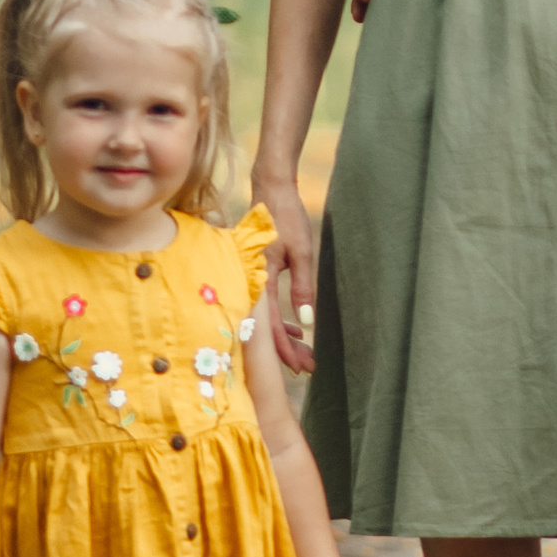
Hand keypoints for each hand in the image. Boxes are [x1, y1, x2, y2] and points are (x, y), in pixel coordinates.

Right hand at [253, 174, 319, 376]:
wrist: (270, 189)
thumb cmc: (286, 216)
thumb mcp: (301, 252)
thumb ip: (302, 286)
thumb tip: (306, 322)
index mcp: (259, 279)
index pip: (270, 327)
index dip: (285, 350)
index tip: (302, 367)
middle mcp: (250, 283)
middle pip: (265, 328)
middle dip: (284, 351)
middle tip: (307, 367)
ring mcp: (250, 279)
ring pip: (264, 319)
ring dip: (282, 337)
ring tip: (303, 353)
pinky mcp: (254, 275)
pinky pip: (264, 306)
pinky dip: (277, 320)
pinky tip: (293, 327)